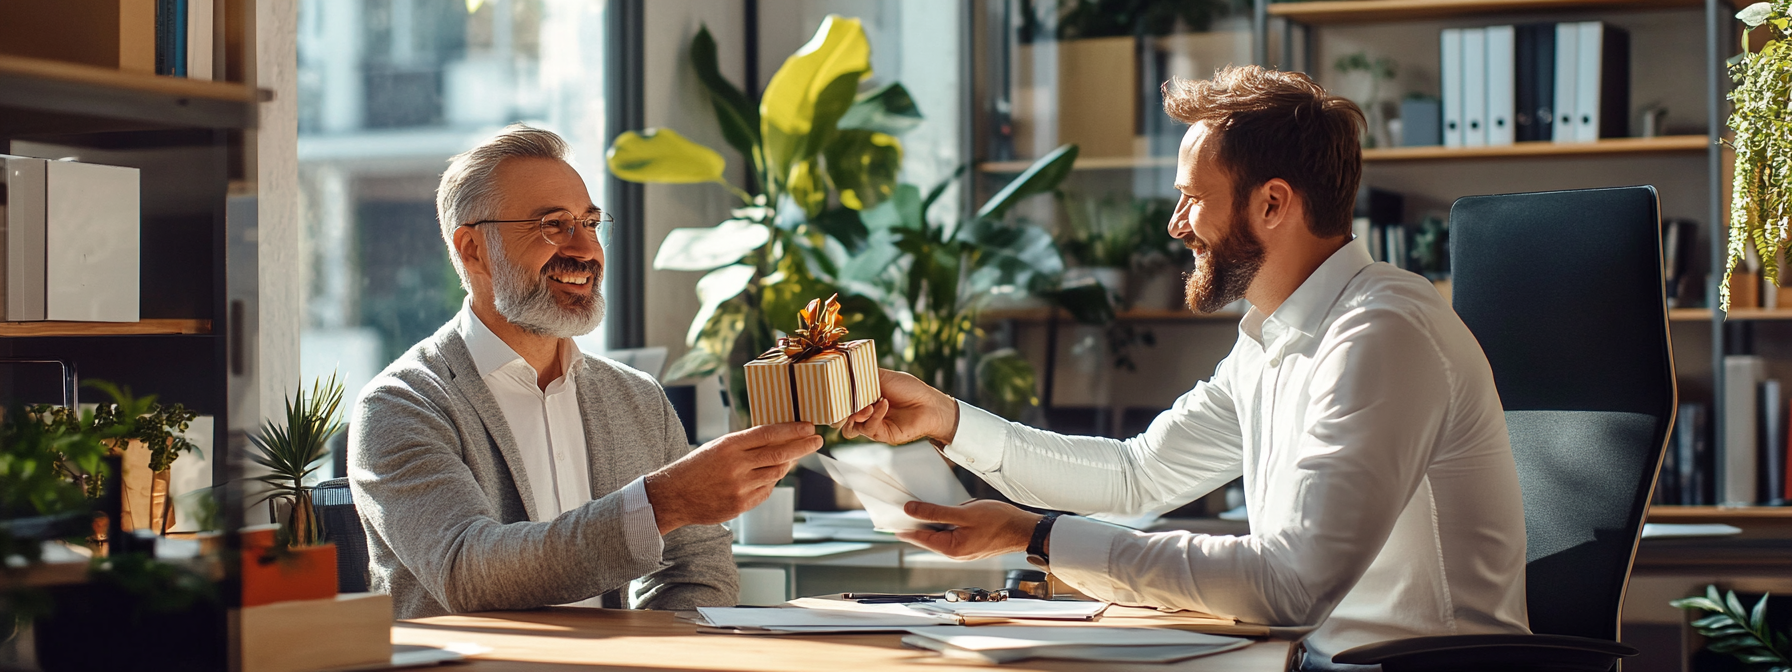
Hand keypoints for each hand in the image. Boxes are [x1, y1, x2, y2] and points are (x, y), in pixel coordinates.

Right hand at [644, 422, 821, 533]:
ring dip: (786, 465)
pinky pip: (766, 491)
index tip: (809, 426)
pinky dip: (770, 482)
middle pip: (779, 454)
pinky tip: (768, 476)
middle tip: (816, 440)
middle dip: (802, 446)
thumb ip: (746, 444)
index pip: (768, 434)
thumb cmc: (697, 467)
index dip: (792, 430)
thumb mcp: (718, 447)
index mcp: (729, 446)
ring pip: (776, 474)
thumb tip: (778, 439)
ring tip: (792, 457)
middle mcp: (736, 466)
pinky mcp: (740, 504)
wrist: (674, 496)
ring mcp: (739, 487)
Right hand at [840, 369, 958, 444]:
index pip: (841, 401)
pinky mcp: (880, 435)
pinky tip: (884, 404)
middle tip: (844, 402)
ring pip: (850, 427)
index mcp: (863, 398)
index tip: (832, 392)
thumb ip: (864, 376)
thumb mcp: (884, 376)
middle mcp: (865, 412)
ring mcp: (872, 425)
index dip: (835, 399)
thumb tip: (845, 371)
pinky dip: (875, 415)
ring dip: (856, 415)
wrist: (929, 404)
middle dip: (840, 411)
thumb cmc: (910, 389)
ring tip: (868, 405)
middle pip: (841, 417)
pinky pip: (868, 428)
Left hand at [895, 500, 1041, 560]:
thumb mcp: (964, 513)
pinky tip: (944, 511)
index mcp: (951, 549)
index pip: (918, 537)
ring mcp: (963, 550)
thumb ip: (936, 512)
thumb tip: (911, 510)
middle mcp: (954, 553)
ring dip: (931, 521)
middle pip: (926, 537)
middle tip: (902, 506)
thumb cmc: (1000, 522)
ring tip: (921, 505)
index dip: (902, 526)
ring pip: (939, 535)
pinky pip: (950, 533)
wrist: (1025, 530)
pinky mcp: (969, 545)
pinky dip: (944, 523)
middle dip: (915, 522)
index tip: (889, 516)